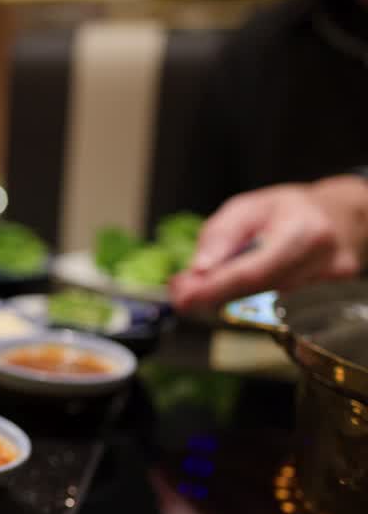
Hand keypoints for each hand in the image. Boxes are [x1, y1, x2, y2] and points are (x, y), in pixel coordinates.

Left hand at [170, 176, 367, 311]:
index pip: (254, 271)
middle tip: (180, 295)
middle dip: (213, 297)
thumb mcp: (246, 208)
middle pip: (258, 292)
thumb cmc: (286, 210)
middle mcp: (323, 261)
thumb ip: (220, 236)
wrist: (335, 218)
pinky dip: (245, 301)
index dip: (215, 289)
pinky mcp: (326, 300)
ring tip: (198, 287)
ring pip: (265, 303)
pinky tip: (227, 290)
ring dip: (225, 299)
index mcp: (304, 231)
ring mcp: (327, 284)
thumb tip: (199, 269)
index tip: (183, 298)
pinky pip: (276, 306)